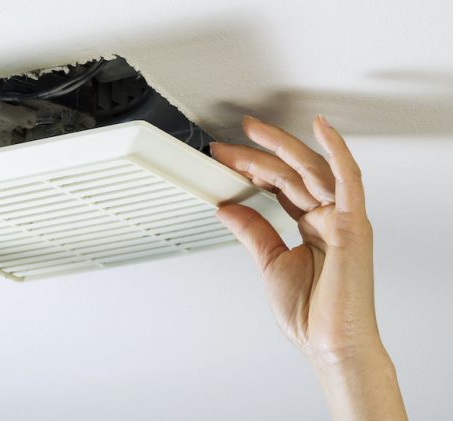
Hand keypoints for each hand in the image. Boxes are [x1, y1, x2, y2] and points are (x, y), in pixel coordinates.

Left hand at [211, 115, 405, 419]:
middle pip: (291, 173)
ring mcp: (343, 219)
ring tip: (250, 133)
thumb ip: (253, 231)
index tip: (224, 160)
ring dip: (280, 148)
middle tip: (226, 144)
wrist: (331, 345)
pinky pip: (349, 181)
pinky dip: (337, 151)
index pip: (280, 184)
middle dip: (257, 155)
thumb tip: (228, 207)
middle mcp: (330, 217)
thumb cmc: (312, 314)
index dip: (252, 168)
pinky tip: (321, 129)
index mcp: (313, 226)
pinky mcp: (352, 225)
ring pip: (311, 170)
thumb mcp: (271, 263)